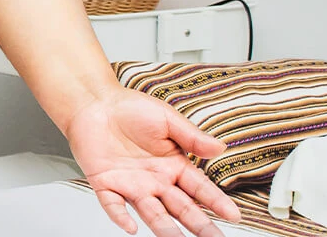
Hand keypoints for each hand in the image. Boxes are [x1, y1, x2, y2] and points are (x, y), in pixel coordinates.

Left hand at [68, 86, 241, 236]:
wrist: (94, 102)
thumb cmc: (129, 108)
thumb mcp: (167, 119)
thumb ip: (191, 136)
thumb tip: (220, 147)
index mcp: (174, 166)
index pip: (200, 188)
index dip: (216, 201)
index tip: (233, 215)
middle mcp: (156, 181)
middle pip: (181, 208)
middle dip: (198, 225)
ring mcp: (131, 185)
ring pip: (152, 212)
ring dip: (164, 228)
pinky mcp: (105, 183)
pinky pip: (113, 204)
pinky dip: (120, 216)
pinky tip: (130, 227)